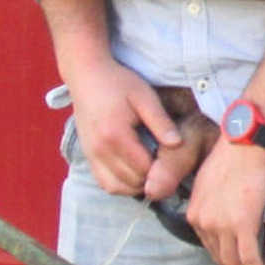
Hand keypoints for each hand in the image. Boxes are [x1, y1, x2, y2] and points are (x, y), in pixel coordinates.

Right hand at [70, 57, 204, 202]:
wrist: (86, 76)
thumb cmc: (118, 83)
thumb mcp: (144, 96)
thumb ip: (161, 122)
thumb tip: (178, 144)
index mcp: (116, 135)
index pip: (145, 169)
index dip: (162, 168)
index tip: (172, 156)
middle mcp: (100, 150)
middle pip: (133, 182)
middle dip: (151, 178)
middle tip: (163, 162)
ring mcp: (91, 155)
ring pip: (118, 188)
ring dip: (136, 184)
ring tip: (149, 167)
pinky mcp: (88, 157)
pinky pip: (106, 184)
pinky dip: (121, 184)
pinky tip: (133, 170)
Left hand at [186, 132, 264, 264]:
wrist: (244, 144)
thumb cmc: (230, 156)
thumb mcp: (208, 181)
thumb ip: (210, 202)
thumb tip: (223, 213)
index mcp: (194, 213)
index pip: (208, 244)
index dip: (222, 257)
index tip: (233, 263)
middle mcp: (204, 223)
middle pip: (220, 257)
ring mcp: (222, 226)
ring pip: (234, 262)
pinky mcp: (243, 226)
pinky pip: (249, 258)